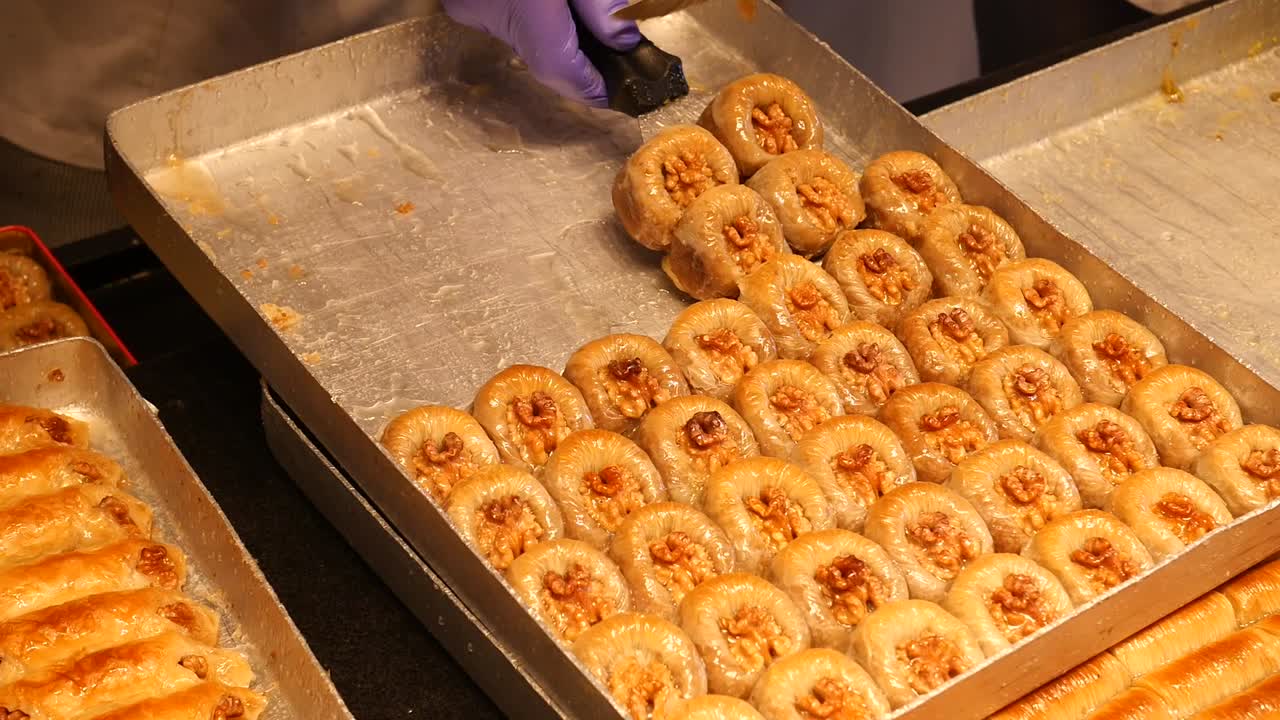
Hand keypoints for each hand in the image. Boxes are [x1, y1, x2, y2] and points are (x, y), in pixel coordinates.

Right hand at [442, 0, 641, 107]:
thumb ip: (604, 3)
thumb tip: (623, 43)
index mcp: (522, 2)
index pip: (557, 66)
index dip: (590, 87)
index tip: (619, 94)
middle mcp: (487, 8)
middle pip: (542, 56)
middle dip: (581, 62)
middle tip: (619, 62)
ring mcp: (471, 4)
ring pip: (526, 38)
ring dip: (561, 40)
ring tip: (597, 37)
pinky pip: (509, 18)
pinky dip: (539, 20)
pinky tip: (562, 11)